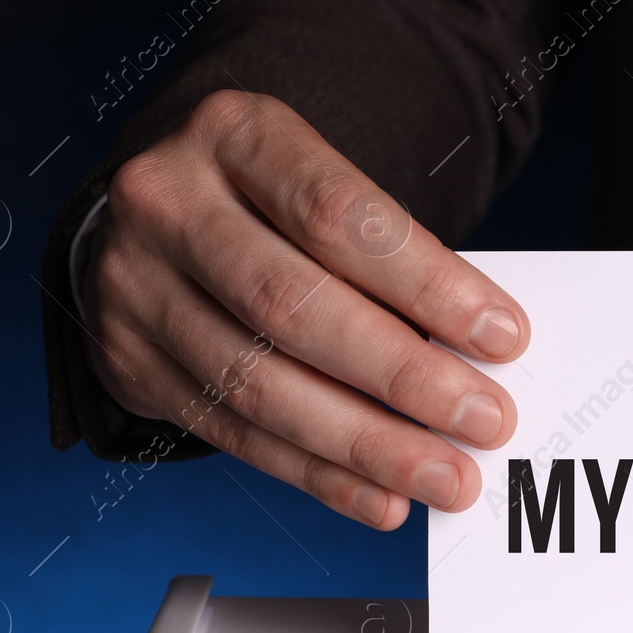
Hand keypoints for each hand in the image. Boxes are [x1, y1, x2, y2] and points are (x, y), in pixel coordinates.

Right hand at [82, 89, 527, 529]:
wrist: (156, 215)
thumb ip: (388, 253)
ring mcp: (136, 288)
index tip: (503, 336)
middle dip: (402, 375)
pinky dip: (318, 475)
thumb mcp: (320, 182)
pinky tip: (381, 498)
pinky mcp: (130, 365)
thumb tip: (477, 351)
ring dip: (367, 444)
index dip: (428, 284)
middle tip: (483, 419)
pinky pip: (235, 436)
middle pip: (292, 305)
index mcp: (234, 135)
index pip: (338, 216)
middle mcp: (168, 204)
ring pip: (259, 384)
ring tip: (444, 475)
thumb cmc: (268, 199)